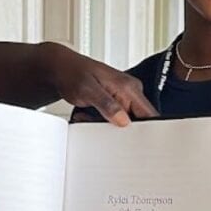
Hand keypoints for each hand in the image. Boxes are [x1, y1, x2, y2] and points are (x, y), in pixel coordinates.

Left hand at [42, 44, 157, 126]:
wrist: (61, 68)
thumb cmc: (72, 72)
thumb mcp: (88, 89)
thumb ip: (107, 104)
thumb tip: (124, 120)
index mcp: (129, 87)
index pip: (149, 114)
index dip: (146, 131)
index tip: (135, 142)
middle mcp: (129, 92)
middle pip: (136, 122)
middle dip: (118, 130)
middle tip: (99, 125)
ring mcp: (122, 98)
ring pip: (122, 123)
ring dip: (104, 125)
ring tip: (87, 116)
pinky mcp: (113, 103)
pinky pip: (112, 119)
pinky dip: (99, 122)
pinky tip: (86, 115)